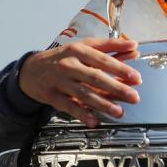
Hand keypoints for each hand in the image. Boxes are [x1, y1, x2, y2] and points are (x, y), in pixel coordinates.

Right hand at [19, 38, 141, 126]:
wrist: (30, 69)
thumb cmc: (63, 57)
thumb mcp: (85, 47)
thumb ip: (111, 47)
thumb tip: (135, 45)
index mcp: (79, 50)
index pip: (103, 60)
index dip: (121, 69)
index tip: (137, 78)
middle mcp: (68, 65)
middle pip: (95, 77)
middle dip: (117, 88)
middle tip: (134, 97)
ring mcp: (59, 81)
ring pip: (84, 94)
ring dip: (103, 104)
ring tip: (119, 112)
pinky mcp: (51, 96)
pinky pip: (68, 107)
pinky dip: (82, 114)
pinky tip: (94, 121)